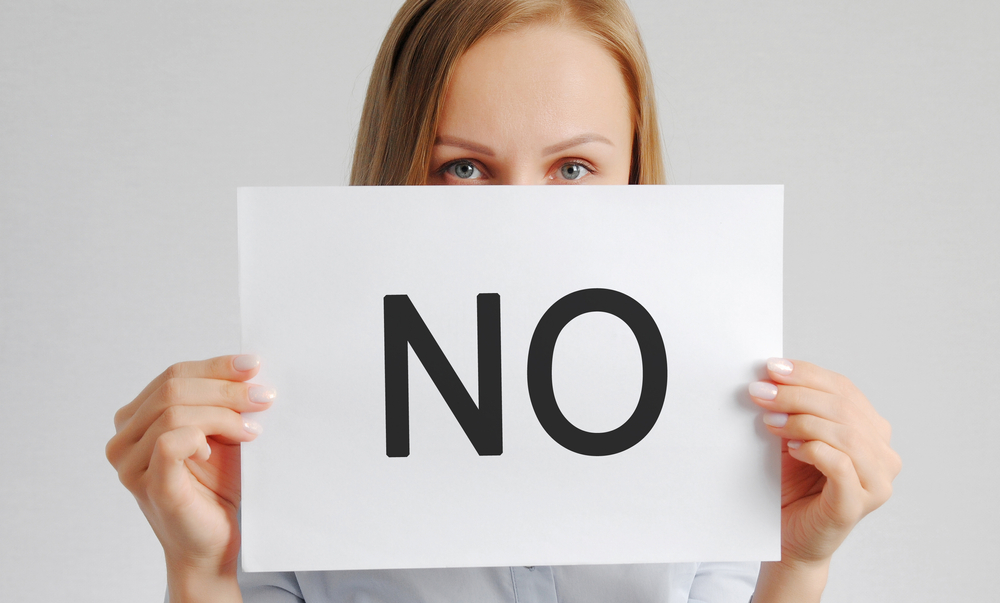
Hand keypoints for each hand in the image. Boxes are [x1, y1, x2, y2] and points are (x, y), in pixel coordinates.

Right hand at [105, 355, 274, 601]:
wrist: (214, 542)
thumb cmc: (217, 487)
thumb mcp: (221, 432)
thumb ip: (223, 400)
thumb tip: (250, 367)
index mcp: (137, 418)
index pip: (174, 375)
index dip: (216, 366)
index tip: (254, 365)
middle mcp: (125, 439)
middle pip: (173, 387)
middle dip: (224, 388)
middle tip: (263, 398)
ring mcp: (131, 464)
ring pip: (172, 411)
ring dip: (222, 413)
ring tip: (251, 430)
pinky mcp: (149, 484)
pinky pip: (169, 442)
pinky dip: (199, 436)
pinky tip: (214, 450)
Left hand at [749, 358, 900, 589]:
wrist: (786, 538)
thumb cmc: (791, 487)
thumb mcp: (792, 436)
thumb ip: (793, 407)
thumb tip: (771, 374)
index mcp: (872, 431)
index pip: (844, 389)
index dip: (808, 374)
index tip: (771, 367)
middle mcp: (883, 455)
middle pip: (843, 408)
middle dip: (797, 395)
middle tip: (760, 392)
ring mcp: (876, 482)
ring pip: (845, 433)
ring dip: (802, 420)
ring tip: (769, 421)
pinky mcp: (857, 504)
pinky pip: (841, 465)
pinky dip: (815, 449)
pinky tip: (792, 449)